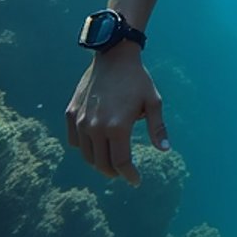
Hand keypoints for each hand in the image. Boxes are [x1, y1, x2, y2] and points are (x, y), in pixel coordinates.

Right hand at [66, 42, 169, 185]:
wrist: (113, 55)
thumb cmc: (137, 79)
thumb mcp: (153, 102)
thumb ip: (157, 128)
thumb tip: (165, 150)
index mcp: (117, 127)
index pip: (121, 163)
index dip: (129, 175)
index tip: (136, 180)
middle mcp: (95, 127)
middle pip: (102, 164)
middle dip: (115, 172)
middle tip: (124, 172)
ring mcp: (81, 121)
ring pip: (87, 155)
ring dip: (99, 163)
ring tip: (110, 161)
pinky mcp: (71, 113)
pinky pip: (74, 141)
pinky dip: (84, 148)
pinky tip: (95, 145)